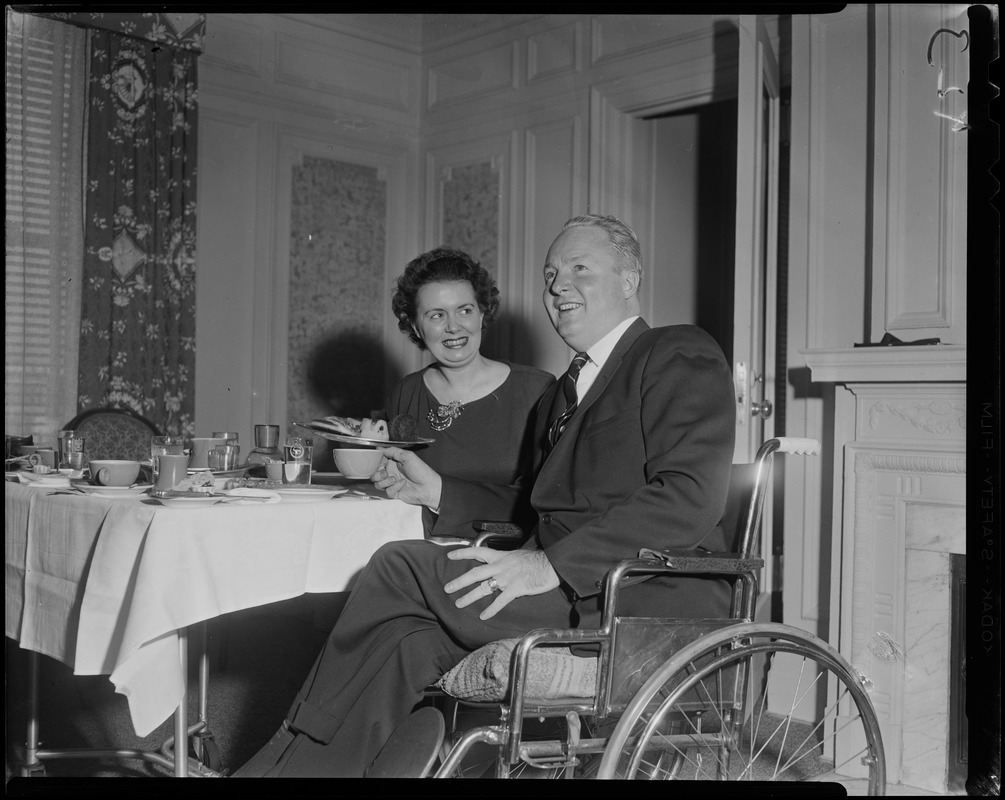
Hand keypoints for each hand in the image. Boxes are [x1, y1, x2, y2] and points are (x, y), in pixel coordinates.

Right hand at [372, 446, 441, 509]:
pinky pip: (387, 491)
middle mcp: (391, 472)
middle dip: (377, 474)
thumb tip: (380, 448)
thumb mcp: (408, 456)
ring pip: (378, 483)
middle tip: (385, 473)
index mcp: (394, 462)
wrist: (429, 487)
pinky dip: (394, 487)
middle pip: (375, 474)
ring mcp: (392, 483)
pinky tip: (402, 484)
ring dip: (384, 481)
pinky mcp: (394, 492)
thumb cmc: (421, 471)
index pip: (379, 461)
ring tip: (394, 479)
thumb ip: (393, 451)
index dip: (377, 462)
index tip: (382, 462)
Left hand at [444, 547, 559, 619]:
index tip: (450, 555)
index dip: (463, 553)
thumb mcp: (518, 555)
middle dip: (460, 581)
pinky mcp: (515, 589)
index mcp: (501, 556)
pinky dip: (491, 609)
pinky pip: (500, 601)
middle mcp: (500, 566)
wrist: (551, 564)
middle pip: (475, 573)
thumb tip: (500, 565)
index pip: (477, 551)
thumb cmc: (537, 559)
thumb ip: (506, 561)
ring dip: (470, 597)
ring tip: (459, 604)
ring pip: (483, 587)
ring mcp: (507, 578)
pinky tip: (484, 616)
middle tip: (447, 588)